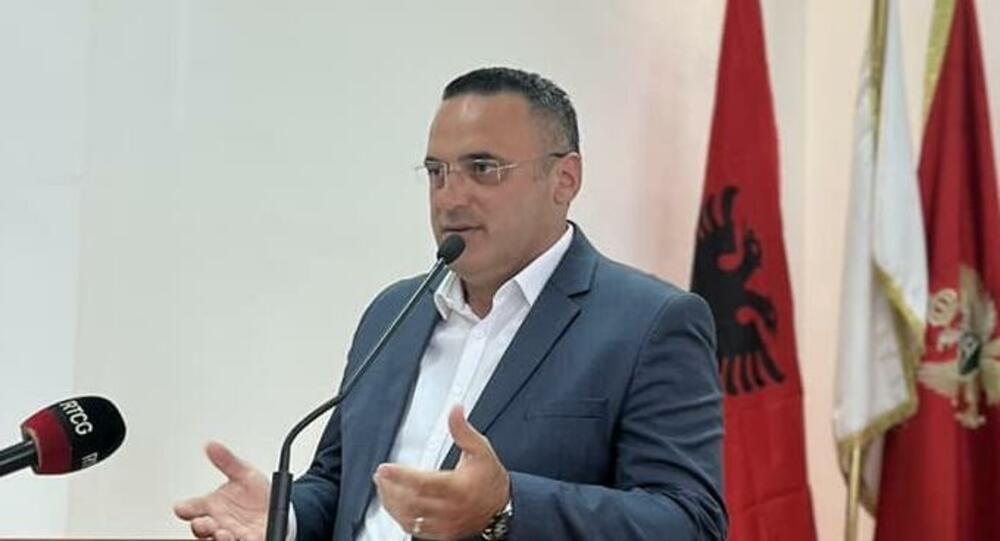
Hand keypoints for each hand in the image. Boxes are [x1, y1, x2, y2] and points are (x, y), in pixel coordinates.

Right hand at [174, 441, 269, 540]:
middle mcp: (217, 522)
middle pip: (199, 528)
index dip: (184, 508)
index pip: (190, 508)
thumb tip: (212, 445)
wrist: (278, 508)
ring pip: (215, 540)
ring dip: (217, 538)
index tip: (182, 508)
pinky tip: (244, 537)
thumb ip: (228, 461)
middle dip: (199, 527)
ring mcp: (230, 534)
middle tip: (204, 523)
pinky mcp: (247, 540)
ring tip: (223, 533)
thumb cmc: (257, 494)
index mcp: (211, 506)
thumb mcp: (245, 473)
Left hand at [373, 406, 509, 539]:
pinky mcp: (442, 533)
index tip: (385, 468)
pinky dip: (401, 517)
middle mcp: (450, 509)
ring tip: (384, 488)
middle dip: (391, 488)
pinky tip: (395, 506)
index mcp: (457, 487)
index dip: (400, 476)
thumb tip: (455, 410)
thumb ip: (463, 430)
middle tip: (381, 475)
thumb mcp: (480, 449)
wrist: (502, 507)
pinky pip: (415, 530)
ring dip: (392, 503)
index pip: (422, 483)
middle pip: (411, 502)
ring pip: (409, 518)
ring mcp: (445, 524)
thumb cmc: (490, 478)